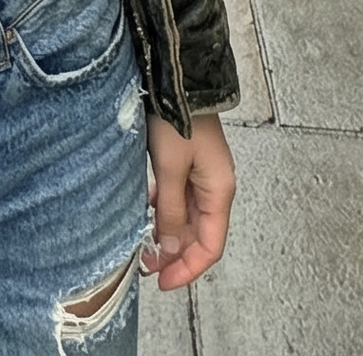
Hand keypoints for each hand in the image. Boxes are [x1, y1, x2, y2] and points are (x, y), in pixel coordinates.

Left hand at [145, 113, 234, 290]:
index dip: (188, 269)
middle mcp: (215, 187)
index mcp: (219, 192)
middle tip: (146, 267)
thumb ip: (171, 212)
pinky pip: (179, 198)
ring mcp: (202, 175)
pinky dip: (164, 211)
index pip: (209, 247)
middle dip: (175, 254)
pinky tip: (145, 214)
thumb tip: (170, 249)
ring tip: (143, 246)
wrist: (177, 81)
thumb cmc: (178, 120)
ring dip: (167, 233)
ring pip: (187, 217)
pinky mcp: (188, 163)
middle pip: (199, 234)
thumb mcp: (170, 169)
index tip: (163, 282)